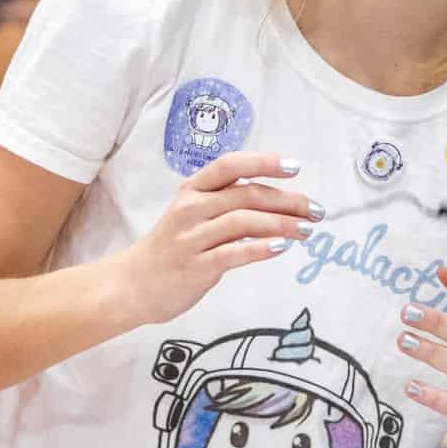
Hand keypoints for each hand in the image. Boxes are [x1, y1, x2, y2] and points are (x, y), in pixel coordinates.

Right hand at [106, 149, 317, 325]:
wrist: (131, 285)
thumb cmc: (171, 248)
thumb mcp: (192, 216)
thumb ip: (226, 204)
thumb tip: (277, 202)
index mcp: (191, 191)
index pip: (230, 165)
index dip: (264, 162)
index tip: (294, 167)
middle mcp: (190, 209)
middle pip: (246, 195)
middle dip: (287, 201)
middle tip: (315, 210)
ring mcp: (191, 238)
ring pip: (244, 221)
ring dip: (282, 224)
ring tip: (306, 230)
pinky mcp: (195, 267)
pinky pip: (233, 253)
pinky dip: (261, 248)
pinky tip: (281, 248)